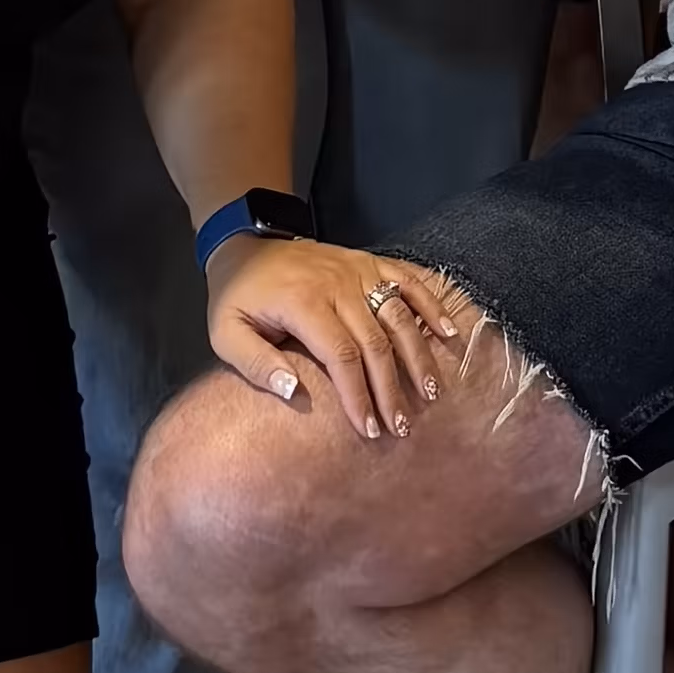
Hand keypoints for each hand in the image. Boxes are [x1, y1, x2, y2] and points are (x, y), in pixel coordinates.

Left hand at [208, 233, 449, 442]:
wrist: (244, 243)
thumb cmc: (237, 296)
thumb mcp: (225, 333)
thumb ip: (257, 364)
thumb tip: (294, 393)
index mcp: (303, 303)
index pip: (341, 356)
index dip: (358, 395)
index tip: (369, 429)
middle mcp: (338, 285)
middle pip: (375, 342)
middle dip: (391, 388)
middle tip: (401, 425)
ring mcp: (357, 270)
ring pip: (398, 315)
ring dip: (418, 355)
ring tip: (431, 391)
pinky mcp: (368, 262)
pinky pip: (408, 281)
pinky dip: (431, 305)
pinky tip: (448, 333)